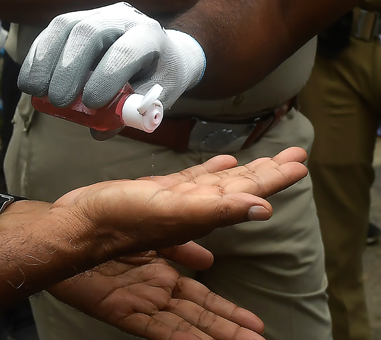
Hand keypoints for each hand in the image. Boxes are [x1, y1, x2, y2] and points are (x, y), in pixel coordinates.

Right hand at [18, 2, 204, 109]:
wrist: (163, 52)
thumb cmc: (161, 76)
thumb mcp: (159, 96)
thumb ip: (134, 112)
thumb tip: (99, 133)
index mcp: (149, 36)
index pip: (126, 51)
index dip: (106, 76)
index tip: (91, 103)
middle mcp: (123, 17)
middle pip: (90, 32)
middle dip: (69, 68)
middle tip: (59, 101)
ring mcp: (99, 14)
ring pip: (66, 26)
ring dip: (45, 60)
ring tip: (35, 91)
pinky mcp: (78, 18)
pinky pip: (52, 31)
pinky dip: (38, 55)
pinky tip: (30, 79)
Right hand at [50, 147, 307, 253]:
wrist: (79, 228)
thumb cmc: (121, 221)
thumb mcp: (174, 214)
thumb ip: (218, 211)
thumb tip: (265, 208)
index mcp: (207, 210)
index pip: (252, 191)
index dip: (277, 178)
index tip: (301, 164)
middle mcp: (198, 206)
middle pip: (243, 185)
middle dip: (270, 171)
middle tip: (297, 153)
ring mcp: (180, 200)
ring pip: (222, 182)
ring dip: (247, 169)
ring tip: (270, 157)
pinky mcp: (161, 193)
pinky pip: (195, 179)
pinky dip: (213, 170)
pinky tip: (226, 162)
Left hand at [50, 245, 264, 339]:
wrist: (70, 224)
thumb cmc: (107, 223)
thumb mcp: (154, 230)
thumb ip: (181, 246)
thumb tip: (208, 259)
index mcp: (164, 275)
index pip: (204, 298)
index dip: (230, 311)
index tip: (256, 324)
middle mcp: (156, 293)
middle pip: (200, 315)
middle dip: (230, 328)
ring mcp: (140, 303)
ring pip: (185, 324)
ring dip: (215, 335)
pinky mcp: (122, 310)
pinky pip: (155, 328)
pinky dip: (180, 337)